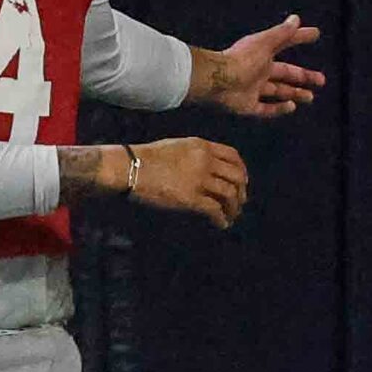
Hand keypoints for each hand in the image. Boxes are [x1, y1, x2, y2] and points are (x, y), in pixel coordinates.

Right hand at [130, 137, 248, 228]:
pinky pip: (214, 210)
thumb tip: (206, 167)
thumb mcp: (176, 146)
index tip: (242, 181)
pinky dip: (221, 218)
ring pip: (229, 194)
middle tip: (239, 202)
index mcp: (202, 146)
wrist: (130, 168)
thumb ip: (194, 154)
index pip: (233, 156)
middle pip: (236, 176)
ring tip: (231, 216)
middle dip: (241, 192)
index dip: (241, 170)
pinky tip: (221, 224)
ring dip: (234, 207)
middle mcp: (205, 161)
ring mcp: (199, 179)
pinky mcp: (191, 198)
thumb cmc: (146, 157)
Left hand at [197, 14, 325, 117]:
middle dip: (304, 77)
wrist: (217, 80)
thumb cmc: (241, 59)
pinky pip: (265, 109)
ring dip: (294, 94)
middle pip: (285, 74)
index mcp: (262, 54)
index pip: (285, 44)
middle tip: (322, 81)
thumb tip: (296, 19)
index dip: (299, 38)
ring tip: (310, 97)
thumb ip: (282, 33)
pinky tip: (292, 107)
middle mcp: (258, 71)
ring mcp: (252, 89)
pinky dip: (278, 109)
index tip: (315, 34)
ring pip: (277, 92)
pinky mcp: (246, 106)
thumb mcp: (265, 43)